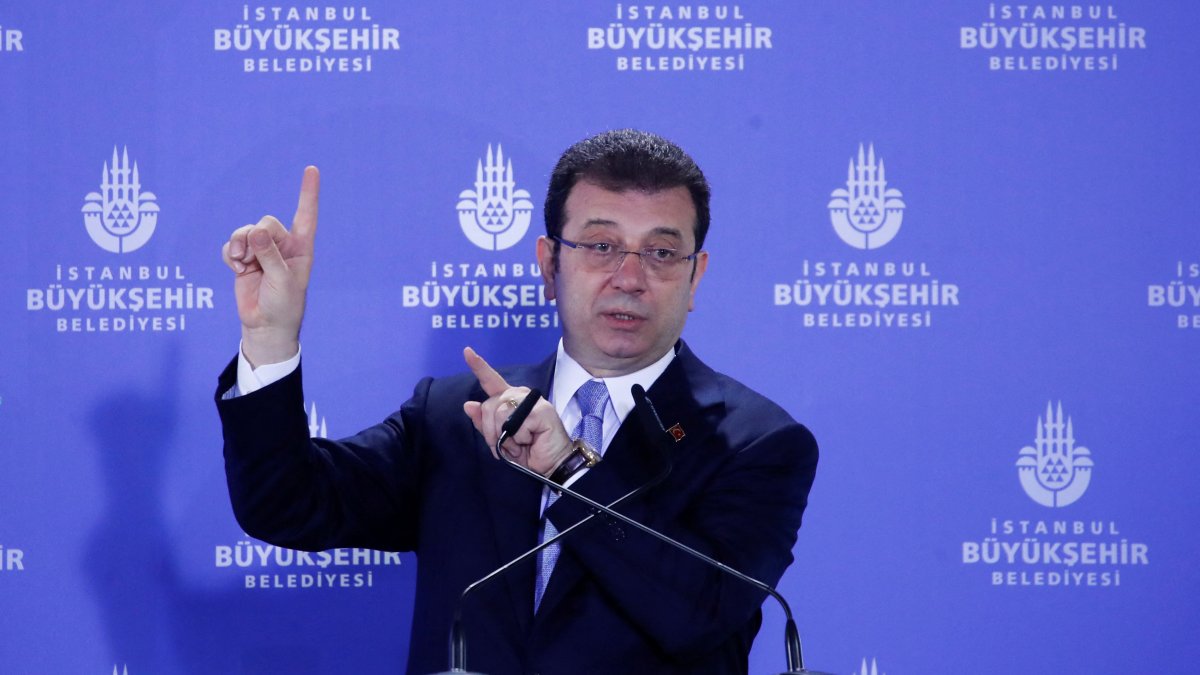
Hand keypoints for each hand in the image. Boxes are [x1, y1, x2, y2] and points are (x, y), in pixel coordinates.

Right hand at [221, 166, 318, 365]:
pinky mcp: (243, 260)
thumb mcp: (282, 280)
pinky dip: (229, 254)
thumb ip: (269, 254)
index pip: (306, 215)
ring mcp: (261, 252)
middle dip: (256, 238)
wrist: (265, 325)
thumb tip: (255, 232)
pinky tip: (235, 268)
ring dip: (240, 245)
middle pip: (265, 223)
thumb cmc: (283, 304)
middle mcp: (282, 246)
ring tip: (241, 263)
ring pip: (246, 232)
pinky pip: (231, 245)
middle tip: (252, 258)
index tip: (312, 169)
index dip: (308, 193)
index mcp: (301, 248)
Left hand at [462, 347, 572, 475]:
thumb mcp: (500, 439)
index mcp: (510, 399)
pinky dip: (520, 439)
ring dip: (506, 437)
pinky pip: (517, 425)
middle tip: (506, 446)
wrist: (552, 464)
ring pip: (500, 414)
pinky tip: (531, 440)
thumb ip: (484, 423)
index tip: (467, 351)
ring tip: (521, 444)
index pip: (491, 381)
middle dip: (491, 432)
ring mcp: (532, 401)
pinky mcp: (542, 410)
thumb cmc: (528, 451)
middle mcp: (520, 395)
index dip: (478, 366)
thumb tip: (468, 405)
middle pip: (489, 405)